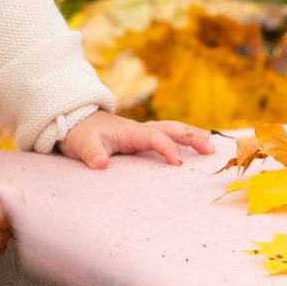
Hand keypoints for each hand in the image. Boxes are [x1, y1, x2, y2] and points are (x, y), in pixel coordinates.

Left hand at [57, 110, 214, 168]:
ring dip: (192, 135)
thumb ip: (92, 154)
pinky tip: (193, 145)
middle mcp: (140, 129)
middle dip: (192, 137)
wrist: (75, 121)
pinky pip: (166, 135)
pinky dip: (182, 138)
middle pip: (172, 129)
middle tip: (211, 150)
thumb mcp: (82, 145)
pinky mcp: (140, 137)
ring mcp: (142, 132)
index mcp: (130, 132)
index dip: (167, 149)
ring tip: (210, 146)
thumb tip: (101, 164)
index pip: (155, 138)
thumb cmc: (80, 134)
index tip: (177, 163)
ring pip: (172, 129)